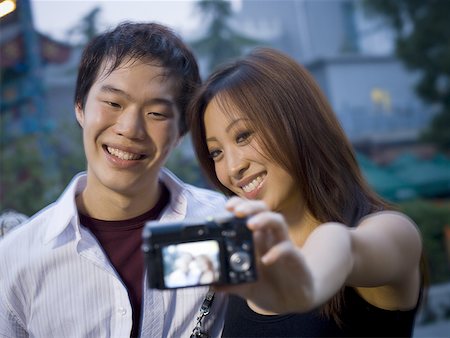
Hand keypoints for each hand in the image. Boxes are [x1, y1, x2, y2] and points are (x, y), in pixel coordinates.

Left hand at [214, 197, 314, 313]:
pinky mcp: (295, 258)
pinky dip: (276, 251)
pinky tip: (266, 260)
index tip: (227, 207)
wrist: (291, 302)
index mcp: (255, 237)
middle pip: (263, 210)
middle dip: (250, 207)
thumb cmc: (267, 285)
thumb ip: (230, 283)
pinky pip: (287, 249)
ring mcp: (283, 244)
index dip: (239, 205)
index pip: (248, 212)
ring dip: (264, 219)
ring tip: (251, 225)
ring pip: (278, 221)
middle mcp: (269, 236)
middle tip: (237, 212)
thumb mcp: (245, 285)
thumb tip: (211, 285)